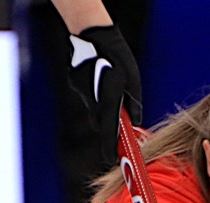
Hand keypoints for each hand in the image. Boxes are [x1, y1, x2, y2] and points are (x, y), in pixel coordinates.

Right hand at [68, 25, 141, 164]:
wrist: (94, 35)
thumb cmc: (119, 59)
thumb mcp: (134, 83)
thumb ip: (134, 105)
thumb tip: (134, 123)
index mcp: (109, 101)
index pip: (108, 131)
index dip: (110, 148)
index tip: (113, 160)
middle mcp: (93, 99)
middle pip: (100, 123)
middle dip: (108, 128)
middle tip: (120, 127)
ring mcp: (81, 91)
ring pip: (93, 108)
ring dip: (103, 107)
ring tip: (110, 89)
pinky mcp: (75, 84)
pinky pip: (87, 95)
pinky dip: (95, 93)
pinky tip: (100, 79)